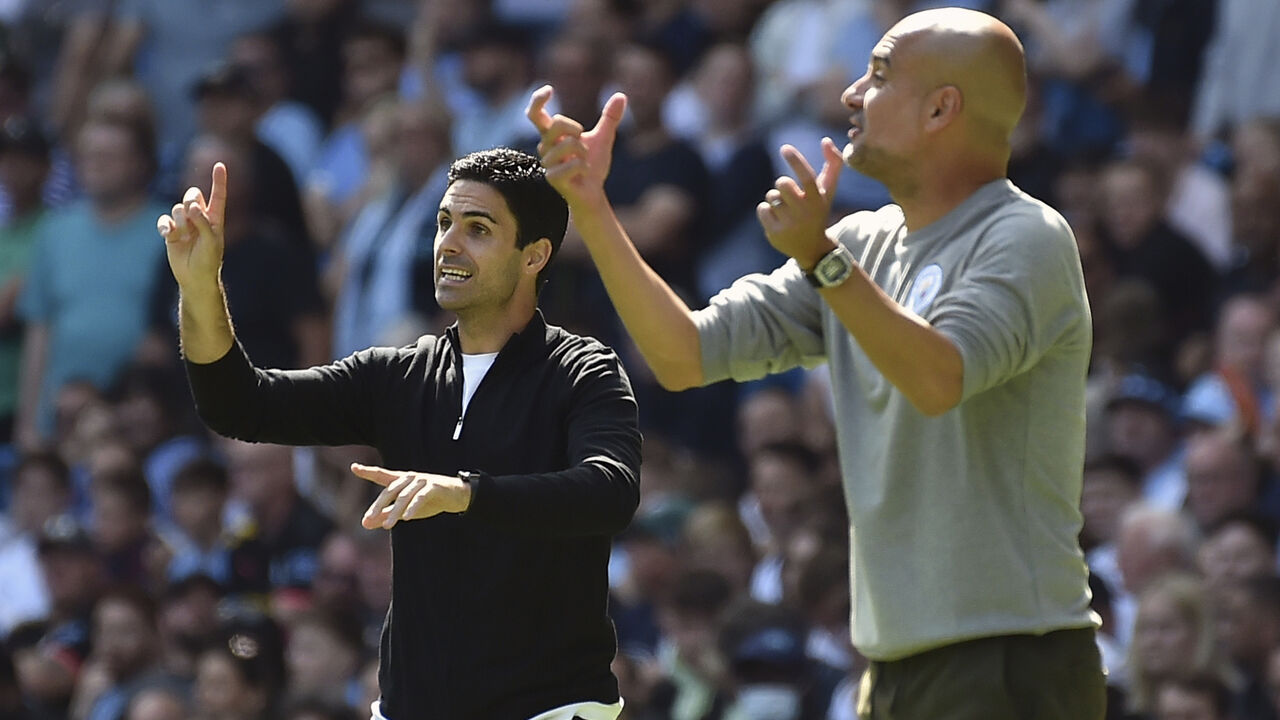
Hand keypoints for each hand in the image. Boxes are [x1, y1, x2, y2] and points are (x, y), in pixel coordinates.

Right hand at [157, 162, 226, 291]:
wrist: (194, 277)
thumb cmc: (208, 260)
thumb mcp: (212, 242)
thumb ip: (204, 223)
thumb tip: (193, 207)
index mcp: (215, 219)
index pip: (218, 196)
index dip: (218, 181)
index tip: (220, 164)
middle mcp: (199, 218)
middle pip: (192, 196)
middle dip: (190, 200)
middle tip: (192, 213)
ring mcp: (185, 224)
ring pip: (177, 208)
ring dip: (180, 219)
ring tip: (184, 235)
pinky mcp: (172, 231)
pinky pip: (165, 220)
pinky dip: (165, 225)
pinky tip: (168, 234)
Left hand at [353, 463, 471, 528]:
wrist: (456, 497)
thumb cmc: (428, 501)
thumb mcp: (404, 510)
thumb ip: (385, 515)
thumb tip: (364, 524)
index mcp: (401, 481)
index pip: (382, 475)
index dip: (368, 471)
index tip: (354, 467)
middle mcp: (409, 478)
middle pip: (390, 490)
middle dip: (378, 505)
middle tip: (368, 518)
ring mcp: (422, 481)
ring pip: (404, 496)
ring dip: (395, 512)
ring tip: (388, 526)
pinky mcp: (434, 487)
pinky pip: (421, 497)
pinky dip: (413, 507)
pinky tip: (408, 518)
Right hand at [526, 84, 626, 207]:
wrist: (593, 194)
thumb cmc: (593, 166)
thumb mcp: (603, 138)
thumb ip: (609, 118)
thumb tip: (621, 96)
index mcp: (552, 136)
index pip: (535, 115)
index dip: (538, 101)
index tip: (549, 90)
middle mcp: (545, 148)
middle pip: (556, 123)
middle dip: (576, 128)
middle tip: (583, 140)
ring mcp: (547, 164)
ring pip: (569, 144)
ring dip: (584, 152)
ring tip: (584, 162)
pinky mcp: (553, 178)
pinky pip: (573, 164)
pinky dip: (584, 167)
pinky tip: (584, 173)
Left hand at [757, 139, 843, 267]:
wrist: (812, 248)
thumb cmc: (818, 211)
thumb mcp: (828, 191)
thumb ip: (833, 164)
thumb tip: (826, 140)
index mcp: (818, 200)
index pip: (806, 177)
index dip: (796, 161)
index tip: (785, 147)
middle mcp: (805, 212)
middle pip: (783, 183)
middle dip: (783, 184)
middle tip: (789, 193)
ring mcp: (790, 224)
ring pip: (771, 196)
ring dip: (775, 199)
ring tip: (786, 211)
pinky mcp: (775, 233)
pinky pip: (762, 209)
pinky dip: (766, 211)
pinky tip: (778, 220)